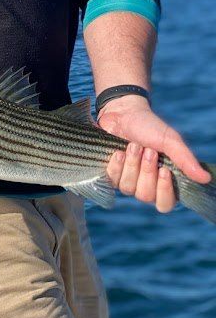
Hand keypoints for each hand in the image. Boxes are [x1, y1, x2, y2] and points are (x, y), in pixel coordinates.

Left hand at [98, 95, 210, 212]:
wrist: (123, 112)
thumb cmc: (149, 126)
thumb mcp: (170, 140)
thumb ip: (186, 160)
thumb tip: (206, 178)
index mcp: (163, 180)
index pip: (165, 204)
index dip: (164, 191)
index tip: (164, 170)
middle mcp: (145, 185)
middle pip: (146, 196)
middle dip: (146, 171)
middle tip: (148, 150)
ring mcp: (127, 181)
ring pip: (128, 188)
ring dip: (132, 165)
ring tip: (133, 146)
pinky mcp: (111, 174)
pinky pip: (112, 180)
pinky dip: (117, 165)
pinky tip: (118, 152)